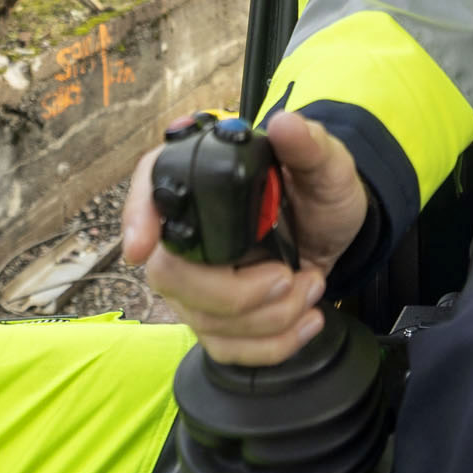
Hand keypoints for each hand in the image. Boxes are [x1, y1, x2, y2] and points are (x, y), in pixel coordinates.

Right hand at [124, 109, 368, 363]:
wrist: (335, 231)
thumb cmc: (320, 190)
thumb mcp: (327, 164)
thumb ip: (310, 145)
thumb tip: (284, 124)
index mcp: (201, 178)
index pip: (147, 188)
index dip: (137, 217)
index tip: (143, 246)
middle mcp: (185, 232)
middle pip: (170, 275)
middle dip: (236, 292)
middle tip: (288, 275)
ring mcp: (194, 282)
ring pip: (205, 321)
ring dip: (270, 317)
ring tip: (312, 286)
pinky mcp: (215, 319)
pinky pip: (227, 348)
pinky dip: (274, 345)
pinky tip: (307, 321)